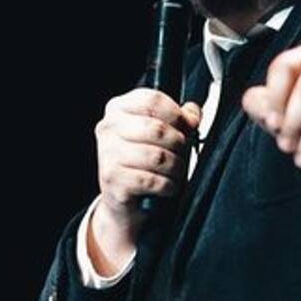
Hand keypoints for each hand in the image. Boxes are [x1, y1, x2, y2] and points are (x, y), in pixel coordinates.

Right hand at [89, 90, 201, 271]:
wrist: (123, 200)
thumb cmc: (143, 163)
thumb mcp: (160, 135)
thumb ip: (179, 118)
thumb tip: (192, 113)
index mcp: (118, 109)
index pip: (152, 99)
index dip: (177, 113)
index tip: (187, 125)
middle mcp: (108, 128)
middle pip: (157, 129)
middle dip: (178, 144)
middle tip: (180, 153)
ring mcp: (107, 154)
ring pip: (158, 157)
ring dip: (176, 168)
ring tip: (174, 172)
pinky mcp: (113, 180)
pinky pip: (153, 181)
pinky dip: (168, 186)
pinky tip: (166, 186)